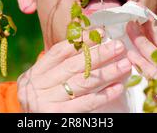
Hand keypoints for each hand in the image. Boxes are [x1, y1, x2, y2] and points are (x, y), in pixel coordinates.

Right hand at [17, 29, 131, 111]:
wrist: (31, 128)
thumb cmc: (44, 102)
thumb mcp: (44, 83)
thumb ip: (61, 68)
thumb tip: (92, 46)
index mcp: (35, 73)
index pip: (59, 52)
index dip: (80, 41)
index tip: (100, 33)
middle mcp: (38, 86)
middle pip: (73, 65)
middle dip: (98, 54)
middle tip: (118, 46)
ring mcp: (47, 101)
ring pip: (82, 82)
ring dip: (107, 72)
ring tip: (125, 64)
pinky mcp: (59, 115)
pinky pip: (86, 103)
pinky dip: (104, 94)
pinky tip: (118, 87)